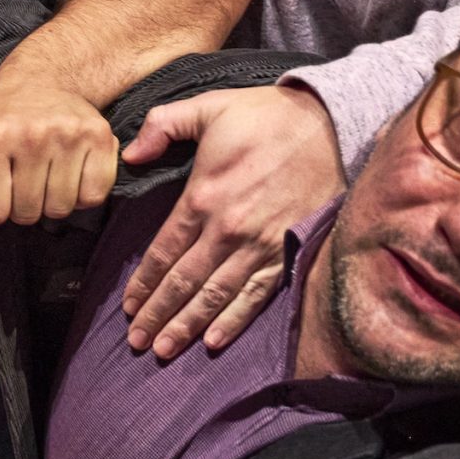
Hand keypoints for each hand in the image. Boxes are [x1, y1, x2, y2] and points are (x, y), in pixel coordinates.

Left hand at [0, 64, 119, 258]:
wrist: (37, 80)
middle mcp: (31, 135)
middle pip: (27, 214)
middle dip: (20, 205)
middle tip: (20, 175)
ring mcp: (69, 134)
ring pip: (61, 209)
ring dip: (50, 200)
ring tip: (43, 172)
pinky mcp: (100, 136)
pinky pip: (94, 197)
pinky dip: (81, 194)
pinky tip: (68, 171)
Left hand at [118, 84, 345, 357]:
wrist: (332, 125)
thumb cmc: (266, 116)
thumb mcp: (208, 107)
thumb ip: (162, 125)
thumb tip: (129, 154)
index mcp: (203, 196)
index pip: (163, 251)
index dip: (143, 283)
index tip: (127, 307)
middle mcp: (228, 228)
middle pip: (183, 282)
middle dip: (157, 315)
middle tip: (136, 342)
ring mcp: (260, 245)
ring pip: (215, 296)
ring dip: (187, 326)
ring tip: (163, 351)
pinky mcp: (288, 252)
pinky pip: (256, 295)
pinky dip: (234, 321)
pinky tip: (213, 342)